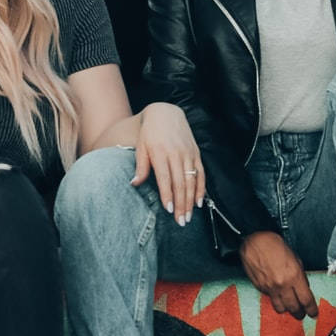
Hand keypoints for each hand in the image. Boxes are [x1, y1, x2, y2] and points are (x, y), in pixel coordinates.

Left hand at [132, 101, 205, 224]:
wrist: (166, 113)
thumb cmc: (150, 133)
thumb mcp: (141, 147)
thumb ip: (141, 166)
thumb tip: (134, 184)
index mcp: (160, 153)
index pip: (165, 178)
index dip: (168, 195)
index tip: (169, 210)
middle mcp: (176, 154)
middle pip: (180, 183)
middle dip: (181, 204)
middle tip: (181, 221)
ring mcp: (188, 154)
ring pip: (191, 181)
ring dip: (191, 200)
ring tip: (189, 216)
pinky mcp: (196, 153)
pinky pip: (201, 174)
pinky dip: (201, 188)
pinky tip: (199, 202)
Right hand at [239, 230, 317, 318]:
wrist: (255, 240)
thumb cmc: (274, 245)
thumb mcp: (295, 258)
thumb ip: (300, 275)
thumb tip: (303, 287)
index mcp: (294, 276)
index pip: (306, 300)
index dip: (311, 309)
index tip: (313, 313)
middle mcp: (282, 284)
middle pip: (294, 308)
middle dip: (300, 313)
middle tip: (302, 313)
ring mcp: (270, 287)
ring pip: (280, 308)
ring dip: (286, 309)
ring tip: (289, 306)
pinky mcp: (260, 287)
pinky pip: (270, 299)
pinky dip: (275, 299)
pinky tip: (277, 294)